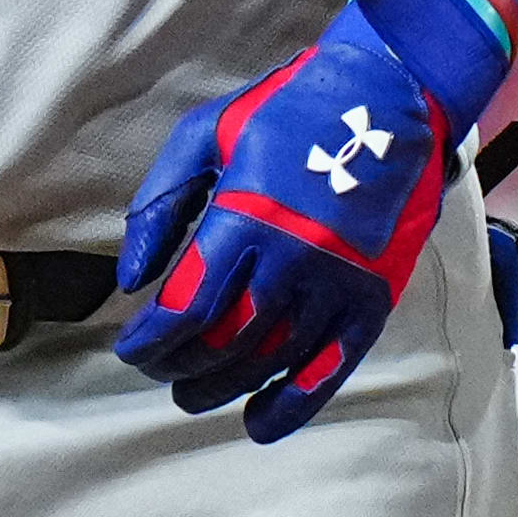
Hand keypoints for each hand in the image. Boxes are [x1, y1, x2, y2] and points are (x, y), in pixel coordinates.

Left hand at [111, 0, 477, 438]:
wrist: (388, 94)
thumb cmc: (287, 111)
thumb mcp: (204, 135)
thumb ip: (159, 206)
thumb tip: (129, 280)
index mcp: (247, 217)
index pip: (187, 309)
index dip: (150, 341)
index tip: (131, 348)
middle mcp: (294, 260)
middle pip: (223, 343)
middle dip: (178, 365)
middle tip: (158, 367)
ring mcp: (338, 285)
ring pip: (269, 362)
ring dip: (222, 387)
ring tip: (192, 391)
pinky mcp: (373, 300)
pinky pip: (329, 371)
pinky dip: (293, 405)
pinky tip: (259, 422)